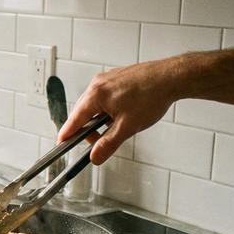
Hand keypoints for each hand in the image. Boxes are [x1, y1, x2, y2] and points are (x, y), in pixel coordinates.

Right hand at [57, 60, 178, 164]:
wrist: (171, 77)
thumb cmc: (152, 95)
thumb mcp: (128, 126)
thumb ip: (108, 144)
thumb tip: (95, 156)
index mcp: (96, 94)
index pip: (75, 119)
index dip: (68, 134)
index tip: (61, 143)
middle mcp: (98, 84)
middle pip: (83, 111)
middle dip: (88, 129)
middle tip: (97, 143)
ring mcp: (107, 79)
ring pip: (94, 104)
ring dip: (99, 119)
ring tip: (114, 128)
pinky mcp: (117, 78)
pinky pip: (104, 96)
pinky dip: (107, 109)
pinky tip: (120, 115)